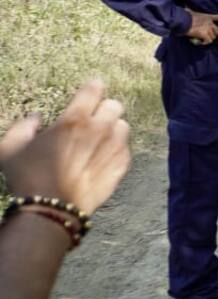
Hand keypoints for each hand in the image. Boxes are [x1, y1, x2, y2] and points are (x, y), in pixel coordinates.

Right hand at [0, 80, 130, 213]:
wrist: (51, 211)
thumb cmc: (27, 178)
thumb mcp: (10, 148)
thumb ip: (23, 127)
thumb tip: (36, 118)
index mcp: (74, 120)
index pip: (93, 90)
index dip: (93, 87)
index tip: (92, 88)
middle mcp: (99, 129)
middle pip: (115, 105)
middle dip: (104, 109)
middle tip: (94, 118)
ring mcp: (114, 148)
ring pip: (123, 126)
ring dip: (113, 129)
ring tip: (100, 139)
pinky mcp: (121, 166)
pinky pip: (126, 149)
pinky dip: (117, 150)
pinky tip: (103, 158)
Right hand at [185, 10, 217, 43]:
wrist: (182, 20)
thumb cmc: (184, 16)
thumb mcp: (189, 11)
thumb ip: (190, 10)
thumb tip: (184, 6)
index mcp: (207, 16)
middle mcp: (210, 22)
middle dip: (214, 34)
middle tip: (207, 36)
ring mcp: (208, 28)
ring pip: (213, 37)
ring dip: (208, 39)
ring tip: (201, 39)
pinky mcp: (205, 34)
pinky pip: (209, 41)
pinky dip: (205, 43)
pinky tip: (200, 42)